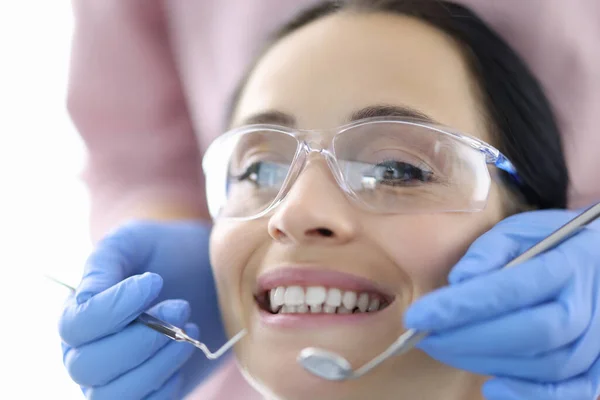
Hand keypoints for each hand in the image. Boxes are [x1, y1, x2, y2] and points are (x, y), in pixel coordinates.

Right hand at [58, 220, 226, 398]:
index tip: (155, 281)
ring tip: (189, 330)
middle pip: (89, 366)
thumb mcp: (134, 241)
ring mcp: (115, 378)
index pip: (76, 326)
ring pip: (115, 394)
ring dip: (158, 363)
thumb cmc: (167, 252)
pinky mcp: (148, 392)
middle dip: (142, 338)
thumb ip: (104, 262)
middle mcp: (87, 352)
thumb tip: (88, 297)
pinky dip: (167, 384)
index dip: (114, 308)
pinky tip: (186, 350)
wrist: (207, 270)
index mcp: (78, 314)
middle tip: (181, 308)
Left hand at [403, 209, 599, 399]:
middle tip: (424, 337)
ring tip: (445, 349)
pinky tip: (492, 386)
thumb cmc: (551, 243)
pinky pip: (569, 392)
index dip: (460, 306)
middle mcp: (589, 305)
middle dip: (467, 339)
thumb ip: (489, 250)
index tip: (417, 316)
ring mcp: (598, 339)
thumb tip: (459, 280)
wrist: (598, 261)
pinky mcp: (598, 366)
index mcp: (568, 263)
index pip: (510, 289)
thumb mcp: (520, 230)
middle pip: (529, 333)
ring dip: (485, 362)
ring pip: (544, 365)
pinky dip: (528, 395)